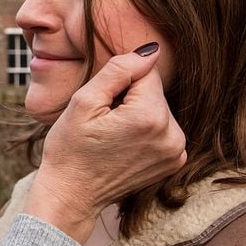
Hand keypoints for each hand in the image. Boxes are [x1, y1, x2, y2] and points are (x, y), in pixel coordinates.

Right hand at [24, 43, 186, 242]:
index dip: (119, 82)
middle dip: (130, 98)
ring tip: (112, 135)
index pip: (146, 72)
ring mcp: (176, 152)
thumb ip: (118, 70)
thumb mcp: (83, 102)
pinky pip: (163, 129)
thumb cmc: (69, 149)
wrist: (71, 195)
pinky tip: (124, 145)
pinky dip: (146, 131)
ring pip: (159, 109)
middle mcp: (172, 135)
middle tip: (103, 122)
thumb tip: (150, 51)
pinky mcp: (174, 162)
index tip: (102, 104)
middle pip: (154, 92)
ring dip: (138, 114)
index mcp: (149, 117)